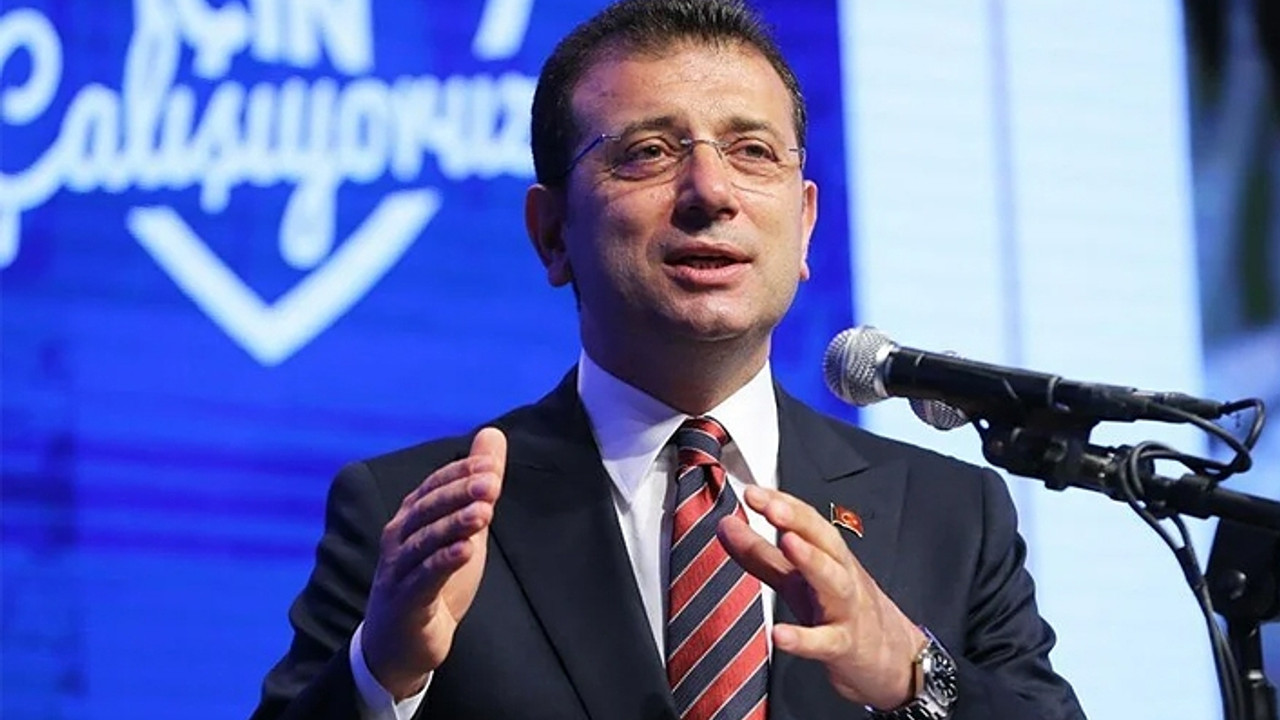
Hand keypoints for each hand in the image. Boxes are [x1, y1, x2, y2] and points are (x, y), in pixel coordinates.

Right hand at [361, 427, 506, 699]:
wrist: (401, 643)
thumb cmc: (432, 578)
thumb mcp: (462, 528)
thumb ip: (477, 485)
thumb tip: (493, 435)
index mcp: (410, 517)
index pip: (433, 485)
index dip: (460, 473)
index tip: (490, 463)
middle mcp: (399, 538)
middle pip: (428, 509)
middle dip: (459, 493)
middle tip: (492, 482)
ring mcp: (398, 570)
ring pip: (425, 541)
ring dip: (454, 525)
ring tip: (484, 514)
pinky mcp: (404, 602)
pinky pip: (423, 578)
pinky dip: (442, 563)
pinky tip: (465, 552)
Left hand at [717, 486, 925, 709]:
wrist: (894, 659)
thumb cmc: (840, 611)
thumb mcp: (796, 580)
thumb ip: (760, 554)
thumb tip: (725, 525)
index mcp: (827, 556)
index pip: (806, 521)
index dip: (781, 503)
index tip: (752, 490)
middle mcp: (840, 575)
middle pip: (824, 541)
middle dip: (798, 520)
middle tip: (771, 506)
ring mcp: (845, 610)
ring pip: (833, 581)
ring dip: (812, 560)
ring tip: (788, 542)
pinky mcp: (845, 646)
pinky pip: (825, 641)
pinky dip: (804, 639)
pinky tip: (780, 635)